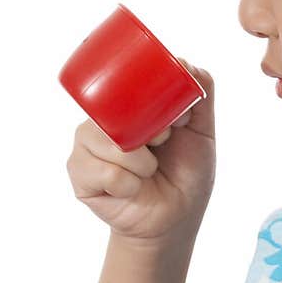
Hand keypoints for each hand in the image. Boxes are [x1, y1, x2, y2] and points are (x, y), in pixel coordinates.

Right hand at [65, 61, 215, 245]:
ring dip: (140, 162)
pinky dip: (128, 184)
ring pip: (107, 142)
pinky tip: (132, 189)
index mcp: (126, 107)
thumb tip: (185, 65)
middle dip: (147, 134)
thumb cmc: (186, 173)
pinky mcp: (80, 175)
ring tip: (147, 172)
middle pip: (112, 112)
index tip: (172, 126)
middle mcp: (102, 122)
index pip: (124, 86)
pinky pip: (103, 171)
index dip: (148, 102)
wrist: (176, 218)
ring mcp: (87, 147)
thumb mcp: (202, 131)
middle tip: (161, 147)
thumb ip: (201, 96)